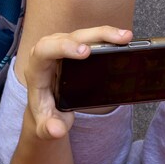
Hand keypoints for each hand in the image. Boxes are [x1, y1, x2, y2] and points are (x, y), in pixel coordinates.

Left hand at [24, 25, 132, 139]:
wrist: (49, 109)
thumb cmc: (47, 115)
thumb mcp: (46, 126)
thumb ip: (49, 129)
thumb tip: (56, 130)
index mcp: (37, 69)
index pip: (45, 51)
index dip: (64, 47)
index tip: (85, 52)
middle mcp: (48, 53)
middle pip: (69, 36)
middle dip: (94, 36)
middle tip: (117, 41)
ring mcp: (62, 47)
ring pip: (82, 34)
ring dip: (105, 34)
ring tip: (127, 37)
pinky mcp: (74, 47)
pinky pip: (90, 38)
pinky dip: (107, 38)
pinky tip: (124, 39)